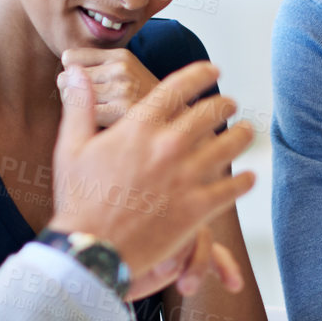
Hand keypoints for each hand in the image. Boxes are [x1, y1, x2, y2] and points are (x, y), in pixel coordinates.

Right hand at [49, 61, 252, 298]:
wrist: (91, 250)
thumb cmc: (79, 199)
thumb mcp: (72, 147)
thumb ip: (79, 106)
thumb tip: (74, 72)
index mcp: (139, 127)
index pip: (179, 87)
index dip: (201, 74)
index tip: (213, 70)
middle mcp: (167, 147)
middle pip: (211, 112)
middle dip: (224, 104)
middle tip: (230, 103)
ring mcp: (186, 178)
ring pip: (230, 146)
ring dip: (242, 135)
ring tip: (246, 132)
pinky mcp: (198, 209)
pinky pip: (233, 188)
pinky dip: (244, 180)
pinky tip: (249, 177)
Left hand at [60, 48, 161, 127]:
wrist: (178, 123)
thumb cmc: (145, 105)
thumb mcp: (127, 74)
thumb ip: (98, 68)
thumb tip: (61, 71)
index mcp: (120, 55)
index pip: (69, 57)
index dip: (72, 74)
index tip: (85, 87)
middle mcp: (121, 68)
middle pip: (65, 77)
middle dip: (72, 92)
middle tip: (90, 106)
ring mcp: (122, 88)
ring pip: (69, 96)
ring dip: (77, 109)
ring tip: (96, 117)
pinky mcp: (121, 110)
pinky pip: (81, 113)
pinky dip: (85, 122)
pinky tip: (100, 127)